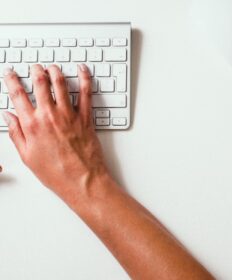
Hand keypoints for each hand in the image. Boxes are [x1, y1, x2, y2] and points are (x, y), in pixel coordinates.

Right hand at [2, 64, 107, 202]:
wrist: (82, 181)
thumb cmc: (56, 173)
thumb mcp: (27, 157)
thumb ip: (16, 134)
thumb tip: (8, 116)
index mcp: (32, 125)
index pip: (18, 95)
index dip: (12, 80)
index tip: (10, 73)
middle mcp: (50, 116)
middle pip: (40, 83)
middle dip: (35, 71)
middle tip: (34, 67)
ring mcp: (69, 115)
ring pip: (61, 84)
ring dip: (55, 71)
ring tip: (52, 67)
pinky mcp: (86, 118)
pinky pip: (86, 93)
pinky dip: (85, 78)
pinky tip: (82, 70)